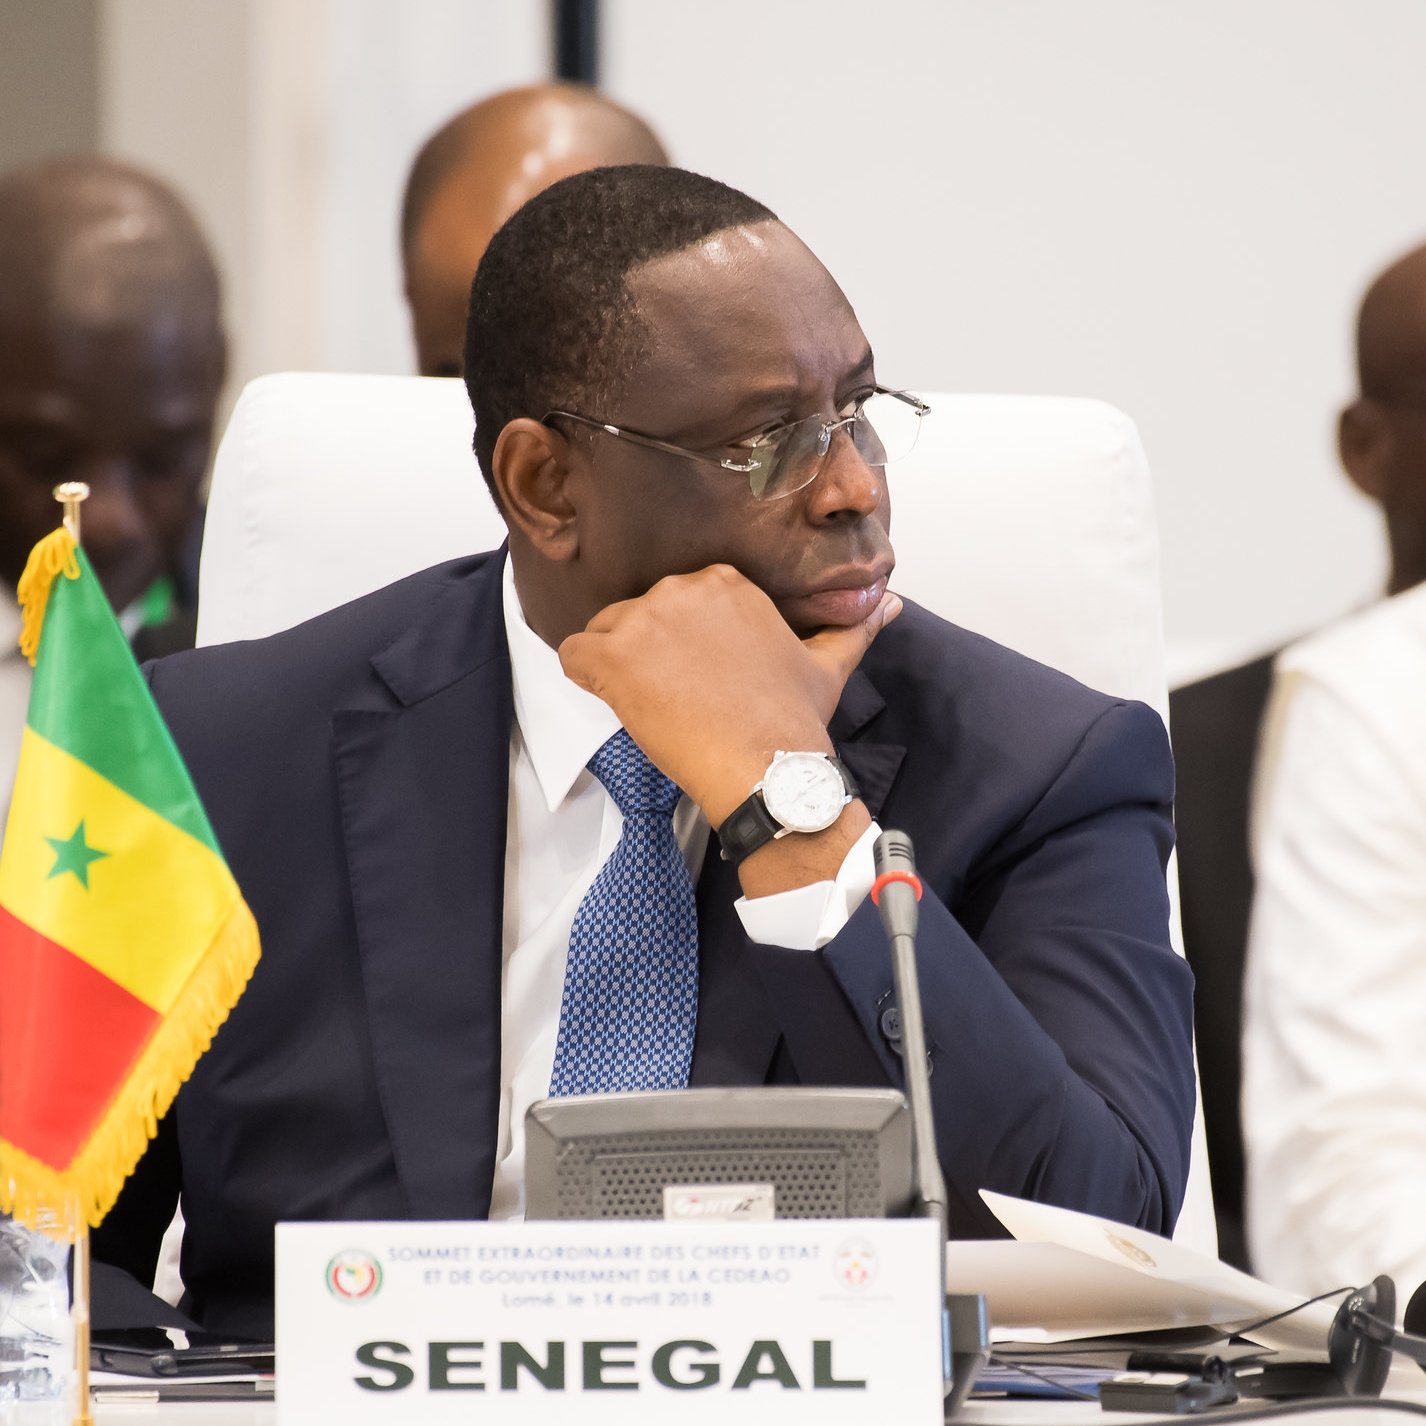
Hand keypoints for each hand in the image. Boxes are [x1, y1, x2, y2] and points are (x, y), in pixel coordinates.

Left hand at [558, 564, 901, 827]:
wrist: (768, 768)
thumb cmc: (792, 720)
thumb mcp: (827, 665)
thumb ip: (853, 627)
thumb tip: (889, 603)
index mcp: (727, 582)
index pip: (680, 600)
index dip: (683, 640)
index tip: (698, 674)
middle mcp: (682, 589)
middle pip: (639, 614)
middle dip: (650, 652)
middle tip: (678, 695)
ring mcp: (643, 621)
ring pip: (605, 632)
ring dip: (619, 666)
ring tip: (653, 704)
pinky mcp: (612, 659)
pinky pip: (572, 654)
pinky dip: (583, 677)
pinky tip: (613, 700)